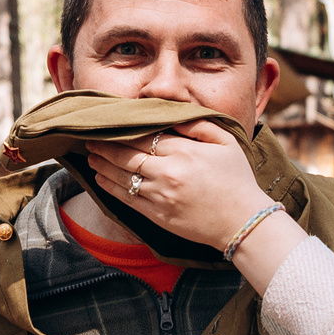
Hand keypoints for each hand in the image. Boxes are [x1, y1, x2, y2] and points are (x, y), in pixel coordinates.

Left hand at [88, 121, 271, 251]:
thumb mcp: (226, 142)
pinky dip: (110, 186)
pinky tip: (100, 177)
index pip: (144, 135)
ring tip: (91, 155)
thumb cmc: (237, 180)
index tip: (110, 122)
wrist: (243, 223)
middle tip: (91, 137)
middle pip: (126, 154)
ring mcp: (160, 196)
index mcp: (184, 151)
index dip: (123, 128)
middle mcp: (168, 173)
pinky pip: (126, 198)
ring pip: (121, 176)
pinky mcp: (157, 216)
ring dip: (102, 164)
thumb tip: (172, 111)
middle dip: (105, 144)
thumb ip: (198, 123)